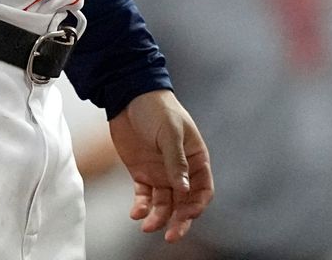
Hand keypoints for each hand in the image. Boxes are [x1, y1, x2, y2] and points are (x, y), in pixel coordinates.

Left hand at [108, 89, 213, 243]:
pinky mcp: (141, 173)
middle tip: (171, 236)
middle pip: (184, 203)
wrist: (128, 95)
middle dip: (179, 221)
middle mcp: (180, 170)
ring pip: (164, 204)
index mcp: (195, 158)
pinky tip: (136, 213)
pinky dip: (141, 207)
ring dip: (158, 217)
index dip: (196, 205)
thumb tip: (184, 190)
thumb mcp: (170, 133)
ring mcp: (161, 173)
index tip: (185, 215)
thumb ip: (176, 162)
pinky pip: (144, 196)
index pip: (202, 190)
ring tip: (147, 225)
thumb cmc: (157, 109)